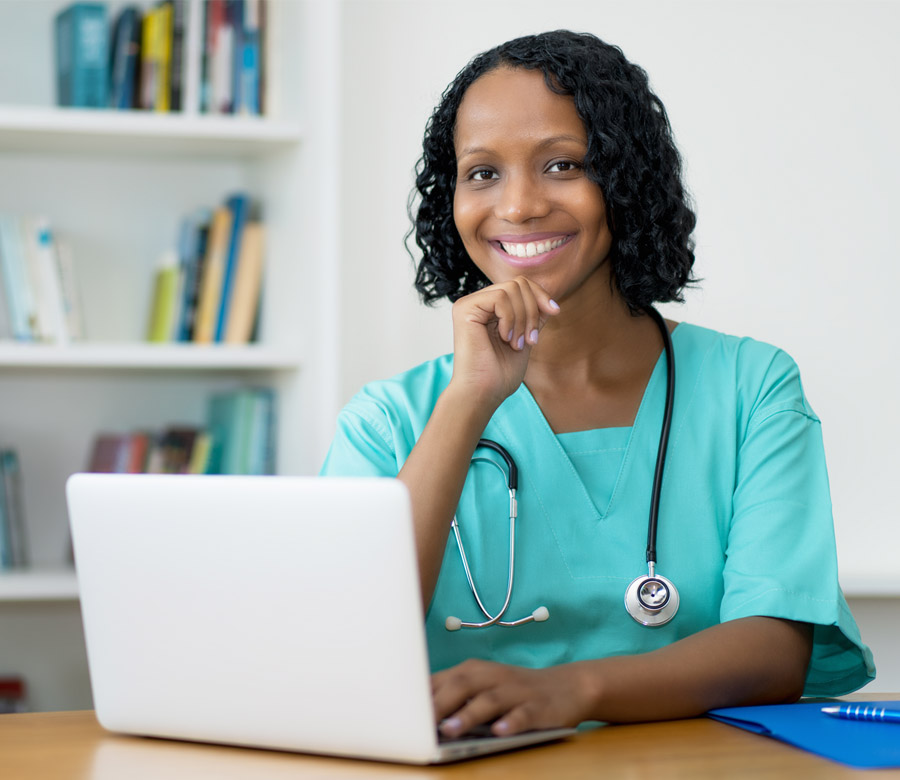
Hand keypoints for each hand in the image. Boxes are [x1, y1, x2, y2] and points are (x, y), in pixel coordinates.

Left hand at [432, 659, 593, 737]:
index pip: (442, 679)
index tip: (400, 710)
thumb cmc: (515, 691)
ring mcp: (517, 691)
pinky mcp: (539, 707)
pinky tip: (499, 732)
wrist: (568, 687)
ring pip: (490, 700)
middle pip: (462, 685)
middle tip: (419, 723)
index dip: (421, 694)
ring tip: (450, 730)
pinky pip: (523, 715)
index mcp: (475, 671)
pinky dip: (511, 722)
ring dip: (469, 714)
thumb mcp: (483, 687)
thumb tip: (417, 715)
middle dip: (439, 703)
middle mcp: (493, 677)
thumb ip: (455, 697)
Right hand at [449, 276, 559, 408]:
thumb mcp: (525, 338)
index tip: (555, 312)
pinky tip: (505, 338)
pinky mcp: (464, 309)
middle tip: (530, 340)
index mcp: (490, 309)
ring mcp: (469, 304)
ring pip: (511, 289)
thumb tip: (549, 300)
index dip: (541, 296)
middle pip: (518, 283)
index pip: (520, 285)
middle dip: (533, 310)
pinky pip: (500, 297)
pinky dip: (510, 318)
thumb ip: (533, 317)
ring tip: (517, 343)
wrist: (483, 393)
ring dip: (523, 318)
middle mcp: (478, 303)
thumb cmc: (500, 374)